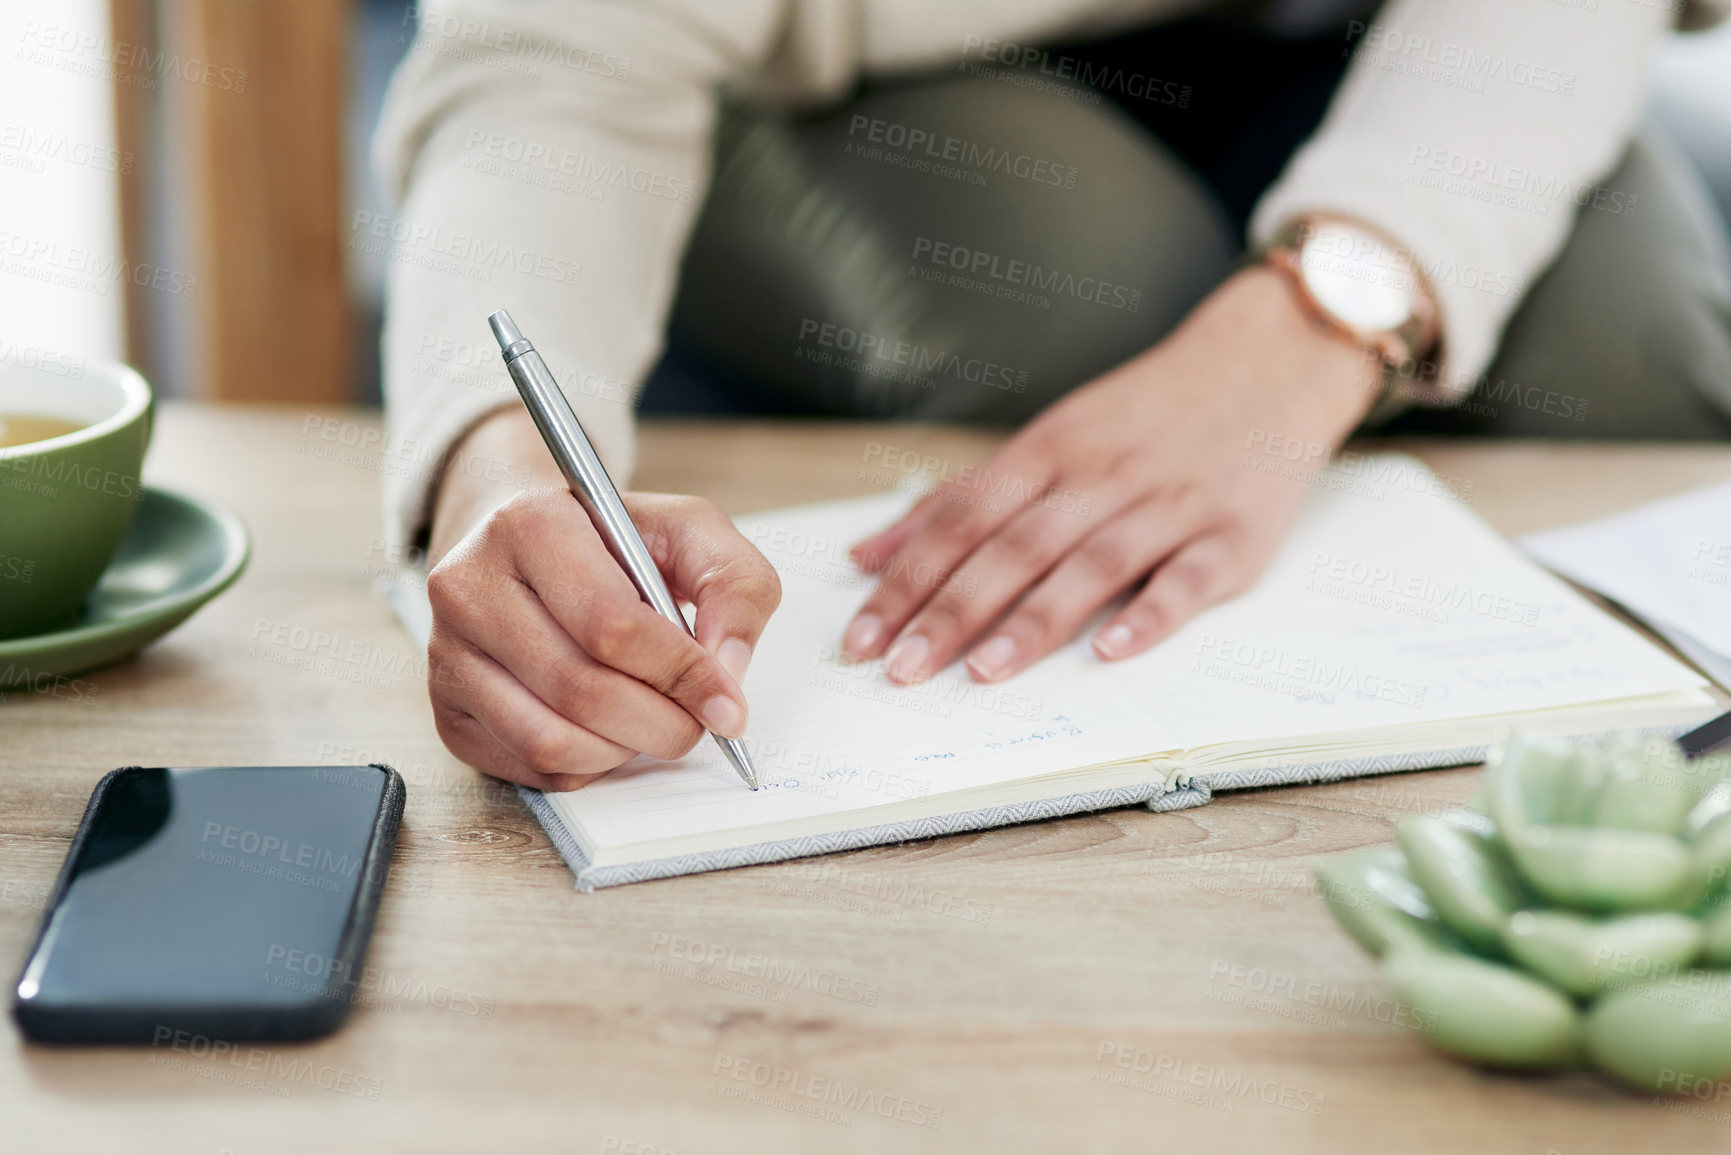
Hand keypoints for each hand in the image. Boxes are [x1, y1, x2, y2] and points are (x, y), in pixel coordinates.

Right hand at [423, 408, 780, 789]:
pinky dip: (588, 765)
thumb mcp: (688, 531)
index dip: (681, 675)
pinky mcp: (447, 709)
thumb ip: (734, 585)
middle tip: (699, 722)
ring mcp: (447, 653)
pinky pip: (528, 766)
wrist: (522, 543)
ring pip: (551, 741)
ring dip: (625, 749)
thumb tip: (728, 671)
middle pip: (582, 691)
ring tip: (653, 720)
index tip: (727, 703)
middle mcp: (469, 587)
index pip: (611, 625)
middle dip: (662, 723)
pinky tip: (607, 729)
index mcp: (530, 525)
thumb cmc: (610, 540)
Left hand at [841, 265, 1379, 684]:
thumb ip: (959, 500)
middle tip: (899, 668)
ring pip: (1091, 564)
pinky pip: (1187, 580)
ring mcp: (1168, 505)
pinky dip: (1150, 615)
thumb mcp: (1046, 440)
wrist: (1265, 364)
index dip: (907, 577)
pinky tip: (1111, 651)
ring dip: (1034, 621)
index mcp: (1048, 450)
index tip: (862, 634)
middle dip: (950, 611)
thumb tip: (867, 554)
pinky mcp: (1232, 535)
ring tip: (981, 673)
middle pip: (1014, 547)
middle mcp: (1101, 475)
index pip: (961, 519)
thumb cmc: (1142, 416)